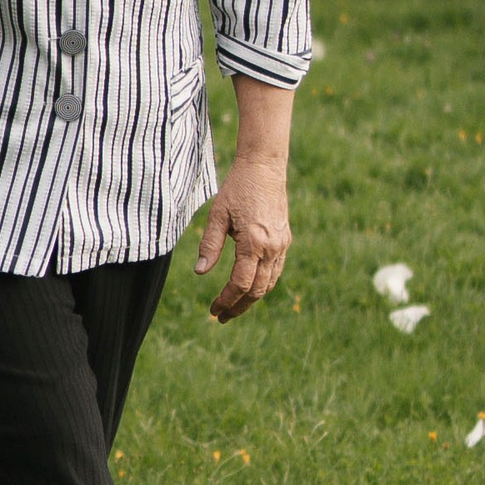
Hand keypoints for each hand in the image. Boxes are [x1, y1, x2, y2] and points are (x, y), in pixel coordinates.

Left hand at [195, 156, 288, 320]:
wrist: (265, 168)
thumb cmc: (237, 188)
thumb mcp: (217, 215)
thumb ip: (210, 246)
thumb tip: (200, 273)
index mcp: (254, 243)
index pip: (240, 284)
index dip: (226, 300)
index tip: (213, 310)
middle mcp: (272, 248)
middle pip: (257, 290)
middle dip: (239, 306)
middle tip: (221, 317)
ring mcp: (281, 245)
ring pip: (269, 283)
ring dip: (251, 299)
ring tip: (234, 307)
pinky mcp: (284, 240)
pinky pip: (275, 271)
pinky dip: (263, 284)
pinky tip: (250, 288)